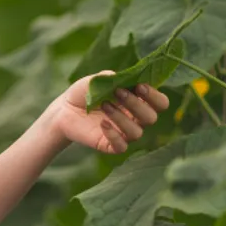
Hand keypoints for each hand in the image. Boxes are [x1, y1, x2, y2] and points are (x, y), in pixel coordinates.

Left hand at [48, 74, 170, 154]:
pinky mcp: (110, 145)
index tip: (139, 86)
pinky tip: (102, 123)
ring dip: (121, 118)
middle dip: (136, 104)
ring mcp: (123, 133)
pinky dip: (113, 134)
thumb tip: (123, 78)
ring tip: (104, 105)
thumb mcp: (97, 81)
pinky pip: (121, 147)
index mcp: (138, 102)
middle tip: (117, 92)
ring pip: (137, 133)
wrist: (64, 109)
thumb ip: (112, 78)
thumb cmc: (85, 93)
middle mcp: (135, 119)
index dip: (154, 96)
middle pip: (151, 118)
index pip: (161, 103)